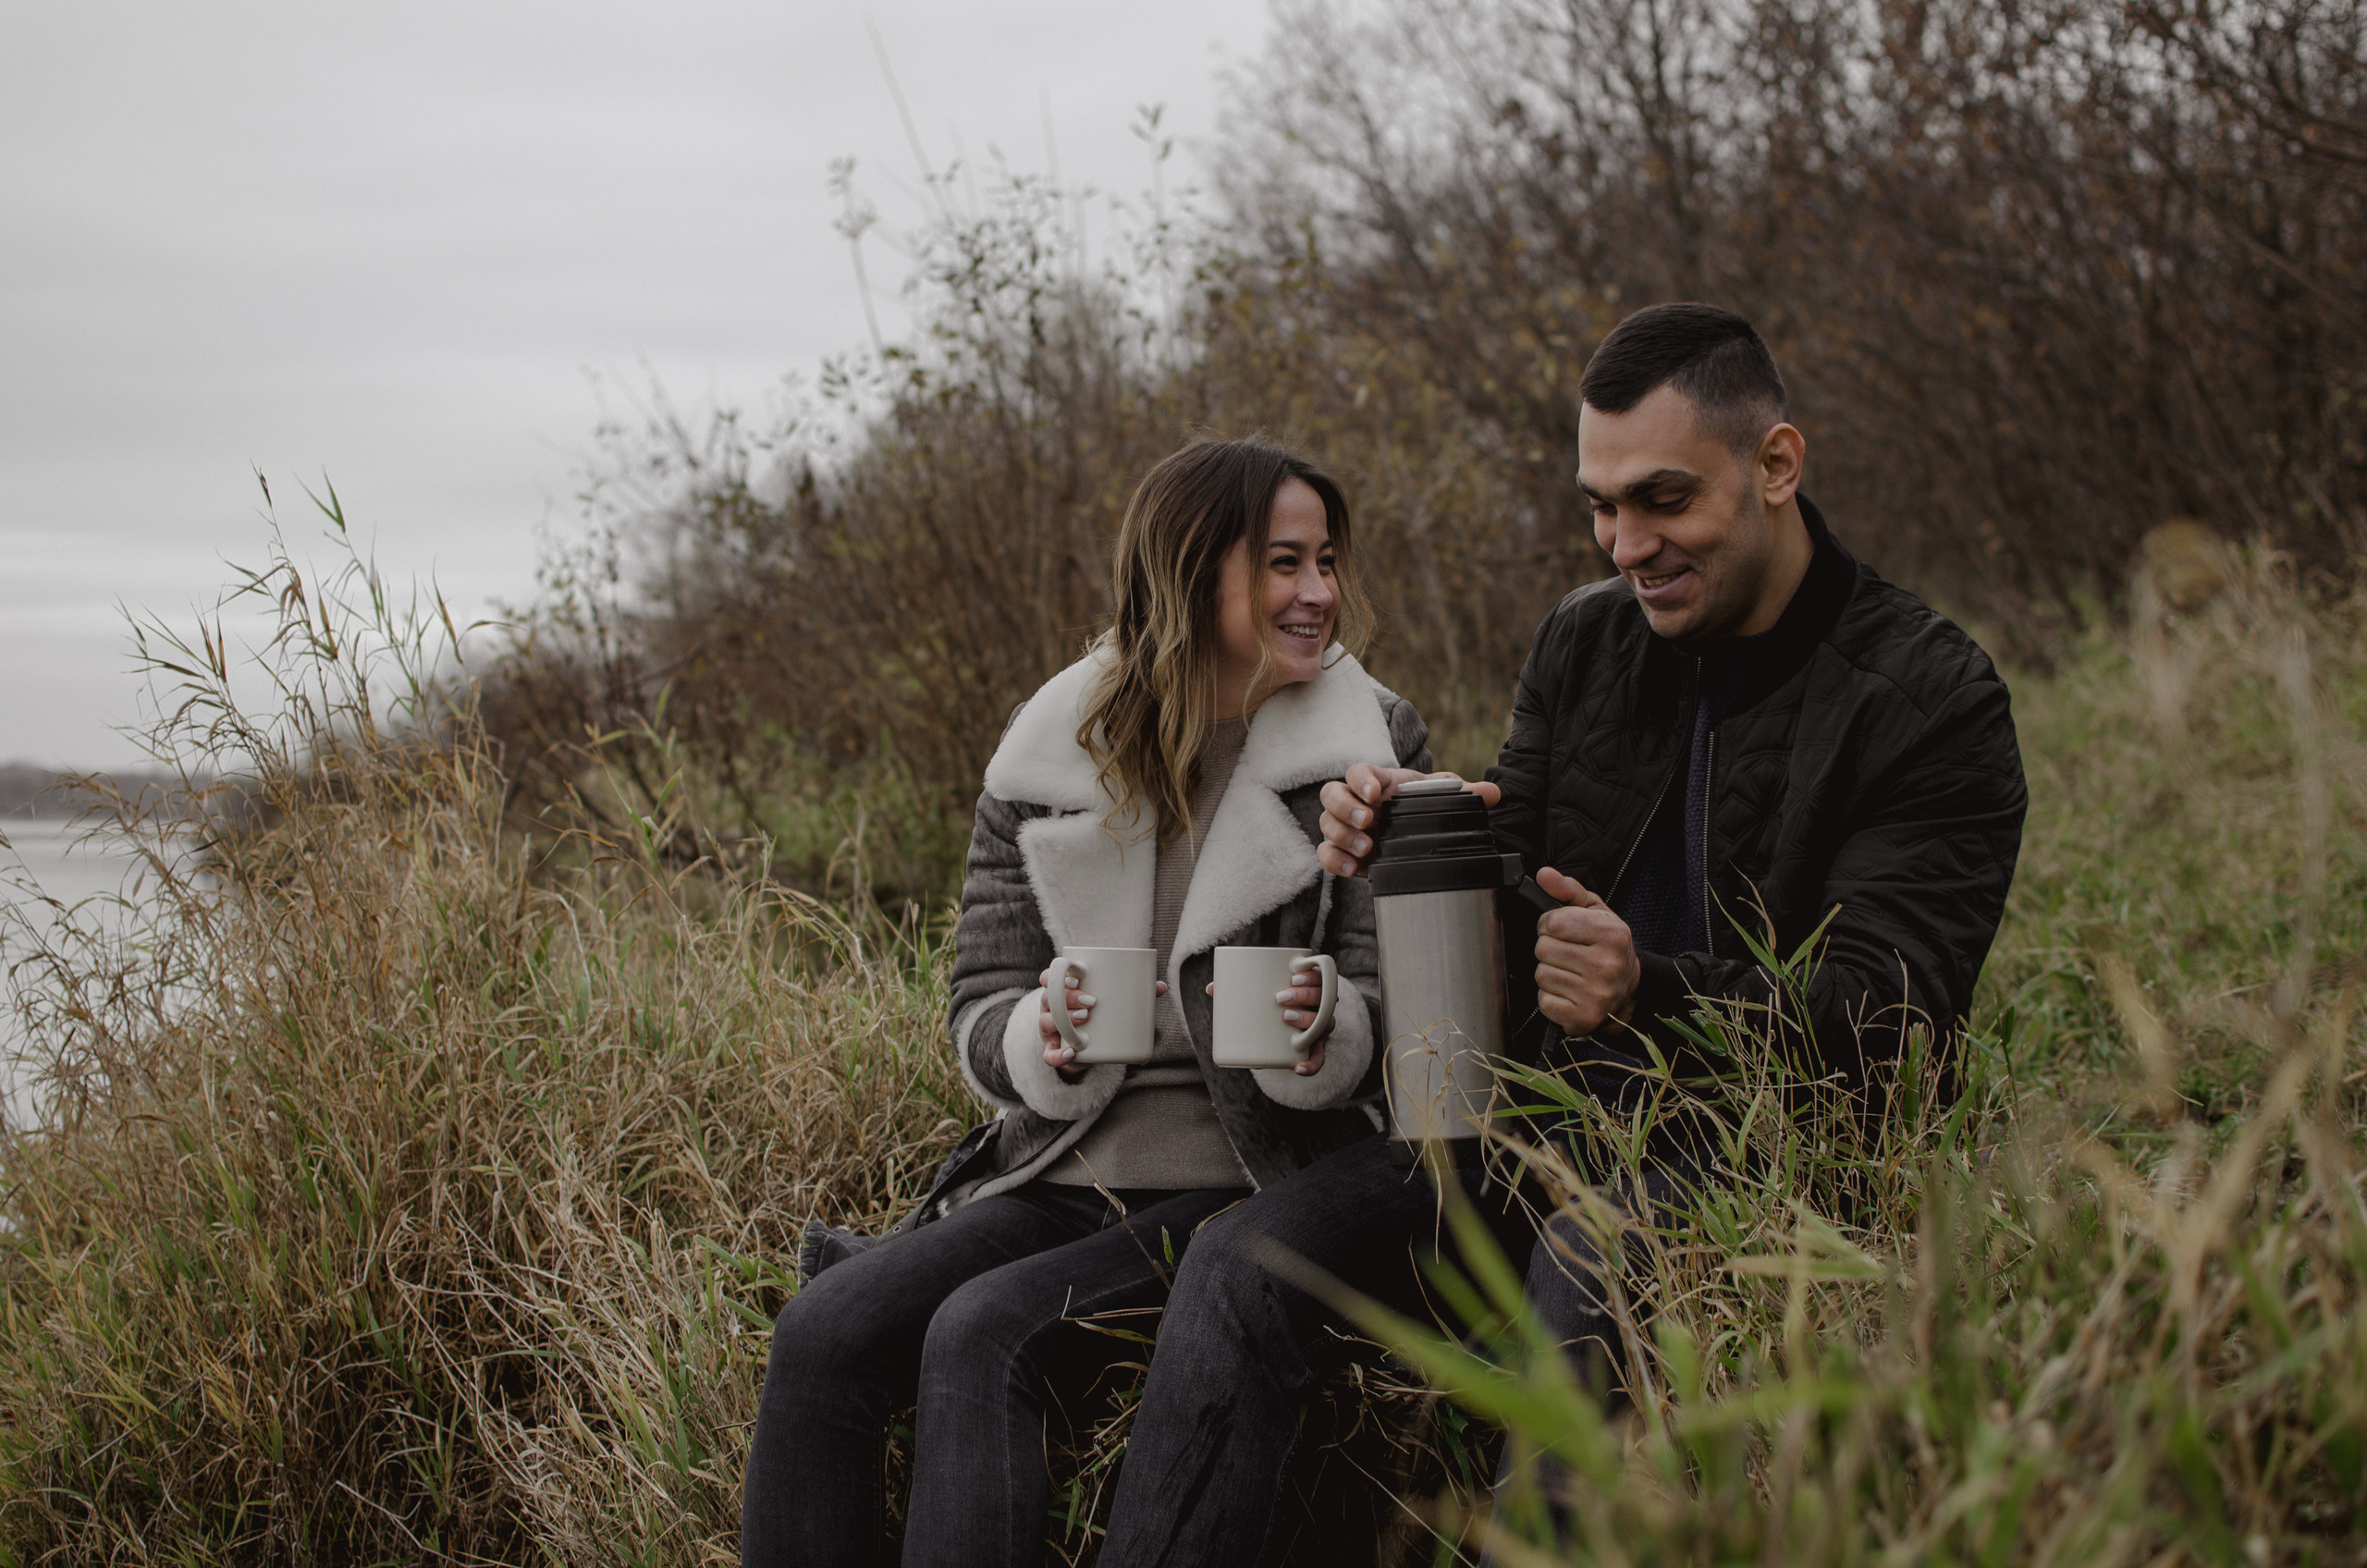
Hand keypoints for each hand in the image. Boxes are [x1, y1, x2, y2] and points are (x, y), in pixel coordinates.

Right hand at [1041, 970, 1165, 1079]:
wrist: (1090, 1049)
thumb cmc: (1100, 1016)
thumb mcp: (1111, 1003)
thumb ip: (1134, 994)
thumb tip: (1160, 987)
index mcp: (1061, 991)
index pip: (1049, 977)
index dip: (1056, 974)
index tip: (1075, 976)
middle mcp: (1050, 1008)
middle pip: (1050, 998)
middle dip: (1068, 997)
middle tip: (1092, 1001)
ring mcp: (1049, 1031)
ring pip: (1046, 1023)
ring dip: (1064, 1020)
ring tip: (1085, 1018)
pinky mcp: (1053, 1051)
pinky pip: (1048, 1055)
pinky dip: (1057, 1055)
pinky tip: (1071, 1053)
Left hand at [1208, 969, 1332, 1075]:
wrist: (1277, 1037)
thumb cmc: (1267, 1009)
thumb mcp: (1257, 997)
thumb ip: (1237, 990)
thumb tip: (1212, 988)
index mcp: (1310, 990)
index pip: (1321, 978)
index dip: (1313, 976)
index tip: (1293, 976)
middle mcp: (1320, 1008)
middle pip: (1324, 999)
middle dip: (1305, 995)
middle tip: (1280, 997)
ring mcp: (1319, 1029)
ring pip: (1326, 1024)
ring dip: (1308, 1020)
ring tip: (1286, 1018)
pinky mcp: (1314, 1049)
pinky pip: (1319, 1059)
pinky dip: (1311, 1065)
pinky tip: (1298, 1068)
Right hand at [1317, 764, 1502, 876]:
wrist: (1413, 835)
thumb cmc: (1422, 808)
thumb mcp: (1442, 798)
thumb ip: (1466, 793)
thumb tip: (1494, 793)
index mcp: (1378, 782)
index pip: (1358, 772)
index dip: (1361, 780)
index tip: (1373, 793)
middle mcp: (1356, 801)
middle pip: (1331, 794)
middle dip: (1345, 808)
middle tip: (1367, 821)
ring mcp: (1346, 826)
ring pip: (1326, 823)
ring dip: (1342, 836)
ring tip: (1367, 849)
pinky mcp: (1343, 850)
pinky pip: (1326, 852)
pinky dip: (1334, 860)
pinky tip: (1352, 868)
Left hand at [1531, 866, 1640, 1036]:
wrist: (1629, 991)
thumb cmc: (1608, 948)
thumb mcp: (1595, 912)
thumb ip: (1568, 890)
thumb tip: (1544, 875)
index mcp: (1612, 934)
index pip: (1553, 922)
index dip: (1550, 924)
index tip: (1561, 930)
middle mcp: (1607, 965)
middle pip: (1543, 948)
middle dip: (1549, 948)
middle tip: (1568, 953)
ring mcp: (1596, 995)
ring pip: (1541, 975)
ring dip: (1550, 973)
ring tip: (1571, 973)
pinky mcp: (1582, 1018)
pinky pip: (1544, 1001)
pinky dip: (1551, 997)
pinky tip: (1569, 992)